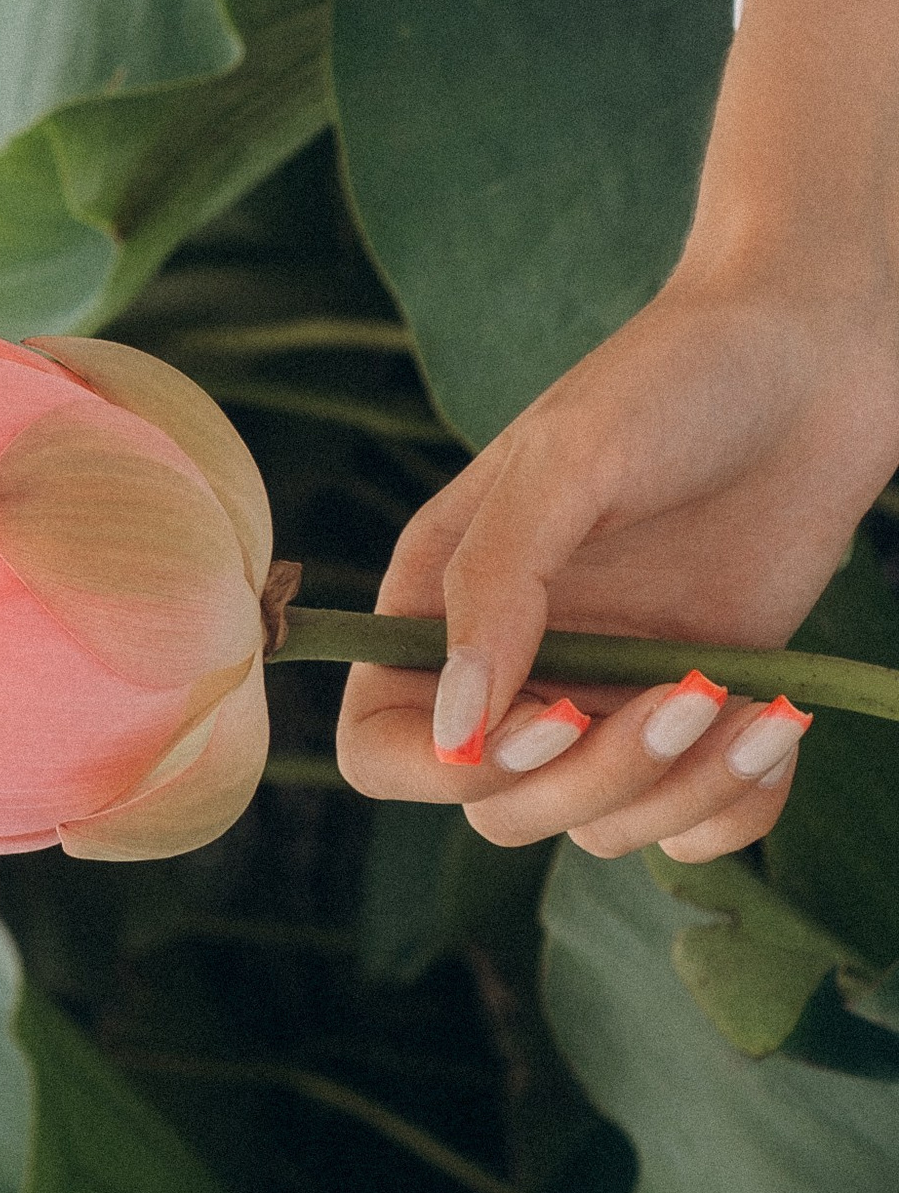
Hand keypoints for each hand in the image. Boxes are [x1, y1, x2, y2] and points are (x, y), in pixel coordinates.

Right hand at [335, 277, 898, 861]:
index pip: (380, 746)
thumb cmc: (672, 383)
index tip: (550, 717)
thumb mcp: (566, 462)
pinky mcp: (698, 717)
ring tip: (739, 696)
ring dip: (679, 787)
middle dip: (590, 778)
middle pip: (495, 807)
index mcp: (440, 599)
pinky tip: (773, 716)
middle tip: (681, 691)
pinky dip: (737, 802)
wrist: (813, 360)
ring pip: (602, 828)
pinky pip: (698, 831)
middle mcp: (514, 664)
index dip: (442, 769)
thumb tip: (450, 726)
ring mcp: (607, 695)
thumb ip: (494, 588)